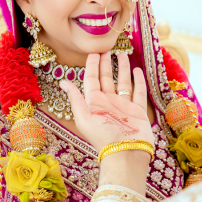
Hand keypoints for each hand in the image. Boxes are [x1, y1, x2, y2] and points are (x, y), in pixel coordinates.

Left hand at [61, 51, 152, 194]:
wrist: (125, 153)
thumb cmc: (102, 137)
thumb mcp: (84, 118)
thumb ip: (75, 99)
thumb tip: (62, 82)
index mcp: (94, 103)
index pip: (92, 80)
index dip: (92, 66)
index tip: (94, 52)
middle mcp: (108, 103)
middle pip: (107, 78)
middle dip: (106, 64)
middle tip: (107, 48)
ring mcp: (124, 106)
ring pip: (123, 82)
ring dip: (122, 68)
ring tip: (122, 54)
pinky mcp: (138, 111)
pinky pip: (138, 92)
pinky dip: (138, 81)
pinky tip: (137, 70)